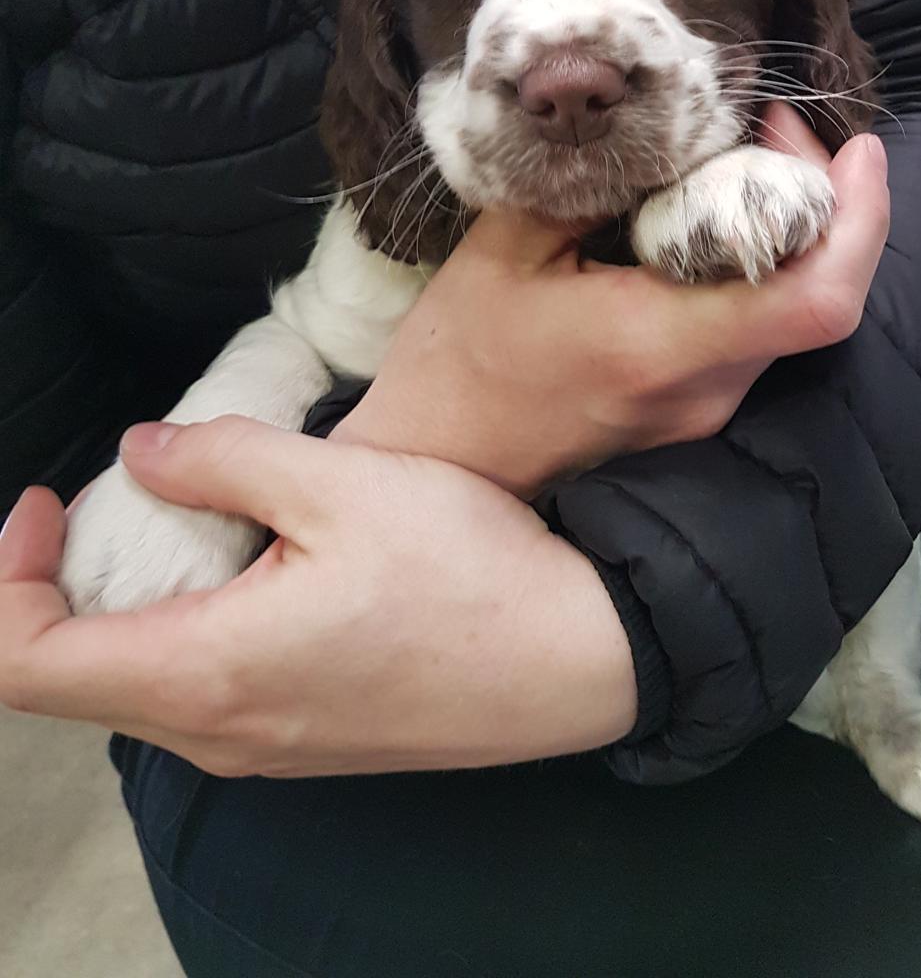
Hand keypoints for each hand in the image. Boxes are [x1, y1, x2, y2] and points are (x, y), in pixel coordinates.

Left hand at [0, 419, 636, 774]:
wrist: (577, 656)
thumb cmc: (468, 571)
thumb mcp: (342, 483)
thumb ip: (223, 460)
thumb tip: (141, 453)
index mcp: (206, 673)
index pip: (26, 662)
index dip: (6, 578)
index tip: (47, 501)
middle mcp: (219, 734)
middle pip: (73, 680)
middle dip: (63, 584)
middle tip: (115, 497)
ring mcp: (262, 752)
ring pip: (136, 690)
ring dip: (126, 606)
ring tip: (184, 522)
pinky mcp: (304, 745)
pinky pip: (198, 699)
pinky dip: (180, 632)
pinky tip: (245, 571)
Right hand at [337, 109, 888, 495]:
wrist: (437, 468)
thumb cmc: (459, 359)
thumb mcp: (507, 248)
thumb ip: (595, 187)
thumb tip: (665, 132)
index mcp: (660, 343)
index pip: (817, 299)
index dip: (863, 221)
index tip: (859, 149)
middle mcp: (705, 389)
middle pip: (817, 292)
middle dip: (819, 199)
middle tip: (769, 127)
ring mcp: (705, 412)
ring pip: (790, 312)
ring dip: (789, 231)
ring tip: (739, 158)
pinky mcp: (693, 414)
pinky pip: (754, 332)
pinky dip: (755, 268)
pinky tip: (707, 220)